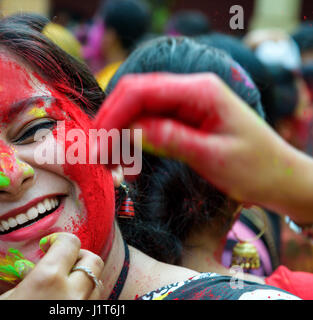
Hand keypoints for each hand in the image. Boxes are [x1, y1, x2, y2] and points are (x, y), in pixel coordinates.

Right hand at [0, 232, 103, 299]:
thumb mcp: (8, 297)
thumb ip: (27, 278)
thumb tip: (30, 268)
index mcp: (49, 278)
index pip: (70, 242)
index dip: (59, 240)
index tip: (48, 246)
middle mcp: (73, 293)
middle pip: (93, 260)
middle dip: (79, 257)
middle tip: (62, 263)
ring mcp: (84, 309)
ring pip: (97, 282)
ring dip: (84, 279)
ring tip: (65, 284)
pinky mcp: (89, 319)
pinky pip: (95, 301)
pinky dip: (85, 297)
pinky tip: (68, 299)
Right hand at [94, 72, 312, 222]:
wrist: (280, 178)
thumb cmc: (256, 168)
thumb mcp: (212, 156)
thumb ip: (170, 139)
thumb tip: (129, 132)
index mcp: (201, 90)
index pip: (142, 91)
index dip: (114, 115)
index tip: (98, 145)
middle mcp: (191, 89)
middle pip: (135, 94)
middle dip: (111, 122)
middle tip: (97, 155)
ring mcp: (186, 101)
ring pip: (138, 108)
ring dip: (119, 132)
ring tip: (110, 162)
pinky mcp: (184, 116)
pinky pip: (149, 121)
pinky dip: (133, 138)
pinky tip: (128, 158)